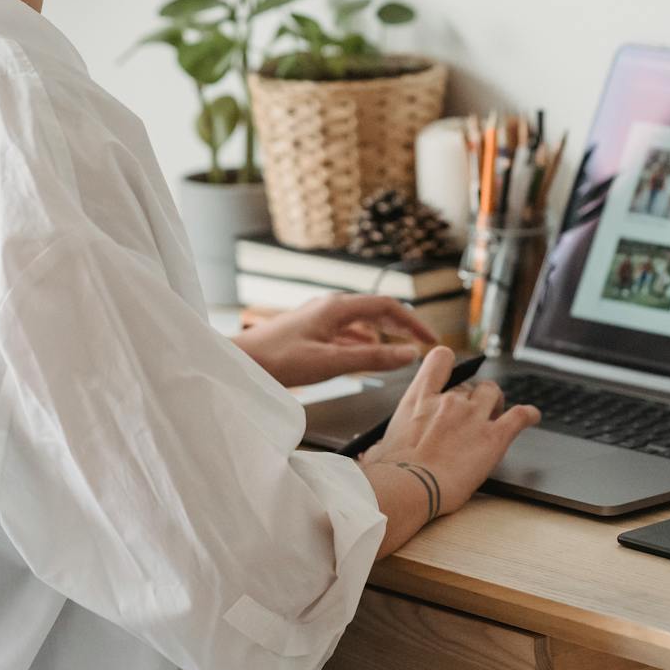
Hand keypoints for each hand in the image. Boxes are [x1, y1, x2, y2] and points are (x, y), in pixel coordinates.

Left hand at [232, 293, 437, 388]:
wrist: (240, 362)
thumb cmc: (278, 361)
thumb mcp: (330, 362)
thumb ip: (371, 359)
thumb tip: (409, 354)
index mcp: (337, 308)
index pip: (387, 307)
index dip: (413, 323)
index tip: (430, 340)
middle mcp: (330, 307)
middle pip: (376, 310)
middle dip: (401, 326)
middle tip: (421, 344)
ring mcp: (318, 317)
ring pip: (361, 321)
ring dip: (383, 334)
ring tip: (399, 350)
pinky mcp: (309, 330)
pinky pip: (345, 331)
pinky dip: (363, 341)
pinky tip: (364, 353)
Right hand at [361, 347, 538, 519]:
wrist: (410, 489)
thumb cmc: (391, 474)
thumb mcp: (379, 452)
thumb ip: (380, 446)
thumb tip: (371, 457)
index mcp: (419, 398)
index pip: (440, 359)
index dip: (450, 364)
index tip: (452, 376)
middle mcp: (448, 400)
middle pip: (469, 385)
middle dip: (471, 397)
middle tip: (471, 415)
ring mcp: (473, 416)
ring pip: (494, 393)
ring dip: (496, 402)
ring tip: (496, 413)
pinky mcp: (494, 436)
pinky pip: (520, 415)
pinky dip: (528, 414)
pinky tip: (532, 416)